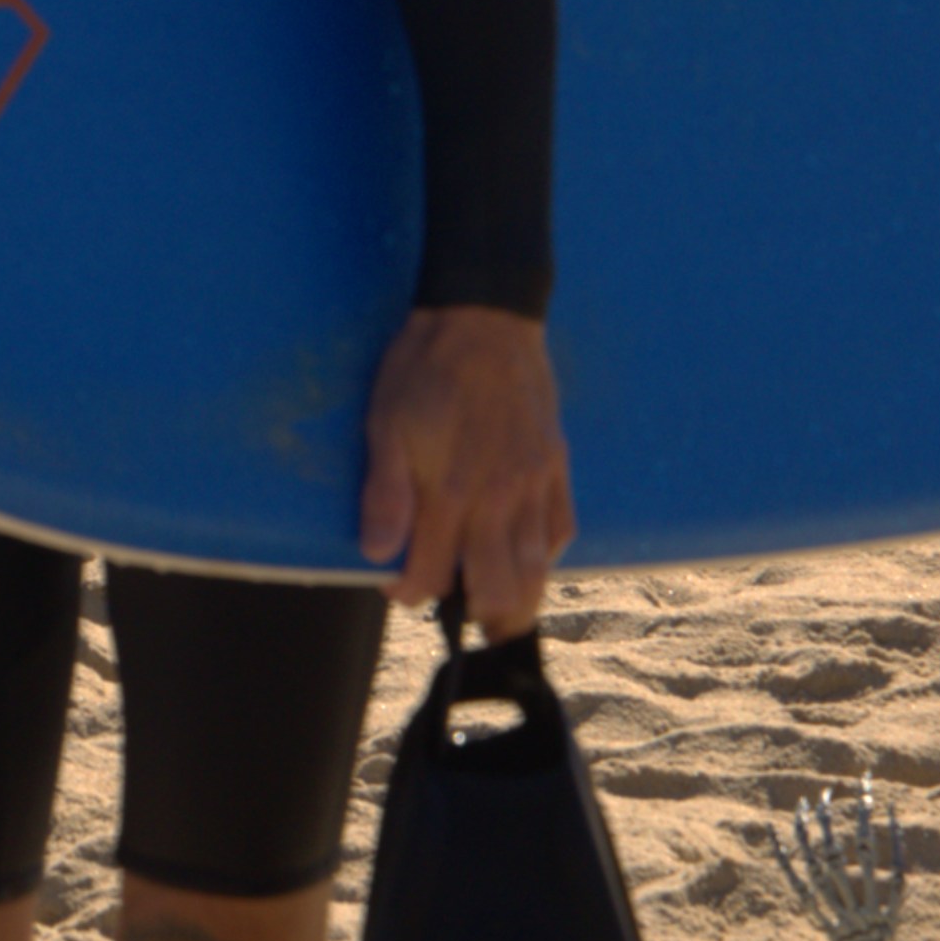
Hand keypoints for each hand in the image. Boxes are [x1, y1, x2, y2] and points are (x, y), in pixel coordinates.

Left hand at [356, 305, 571, 637]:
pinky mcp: (556, 467)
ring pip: (537, 569)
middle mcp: (498, 499)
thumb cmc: (425, 369)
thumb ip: (385, 494)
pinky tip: (533, 559)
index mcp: (450, 492)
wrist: (484, 320)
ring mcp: (534, 485)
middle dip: (478, 616)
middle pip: (497, 588)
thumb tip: (376, 552)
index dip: (409, 591)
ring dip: (519, 599)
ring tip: (501, 614)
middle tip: (464, 620)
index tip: (397, 586)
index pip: (430, 573)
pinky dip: (549, 556)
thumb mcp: (386, 423)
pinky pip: (563, 530)